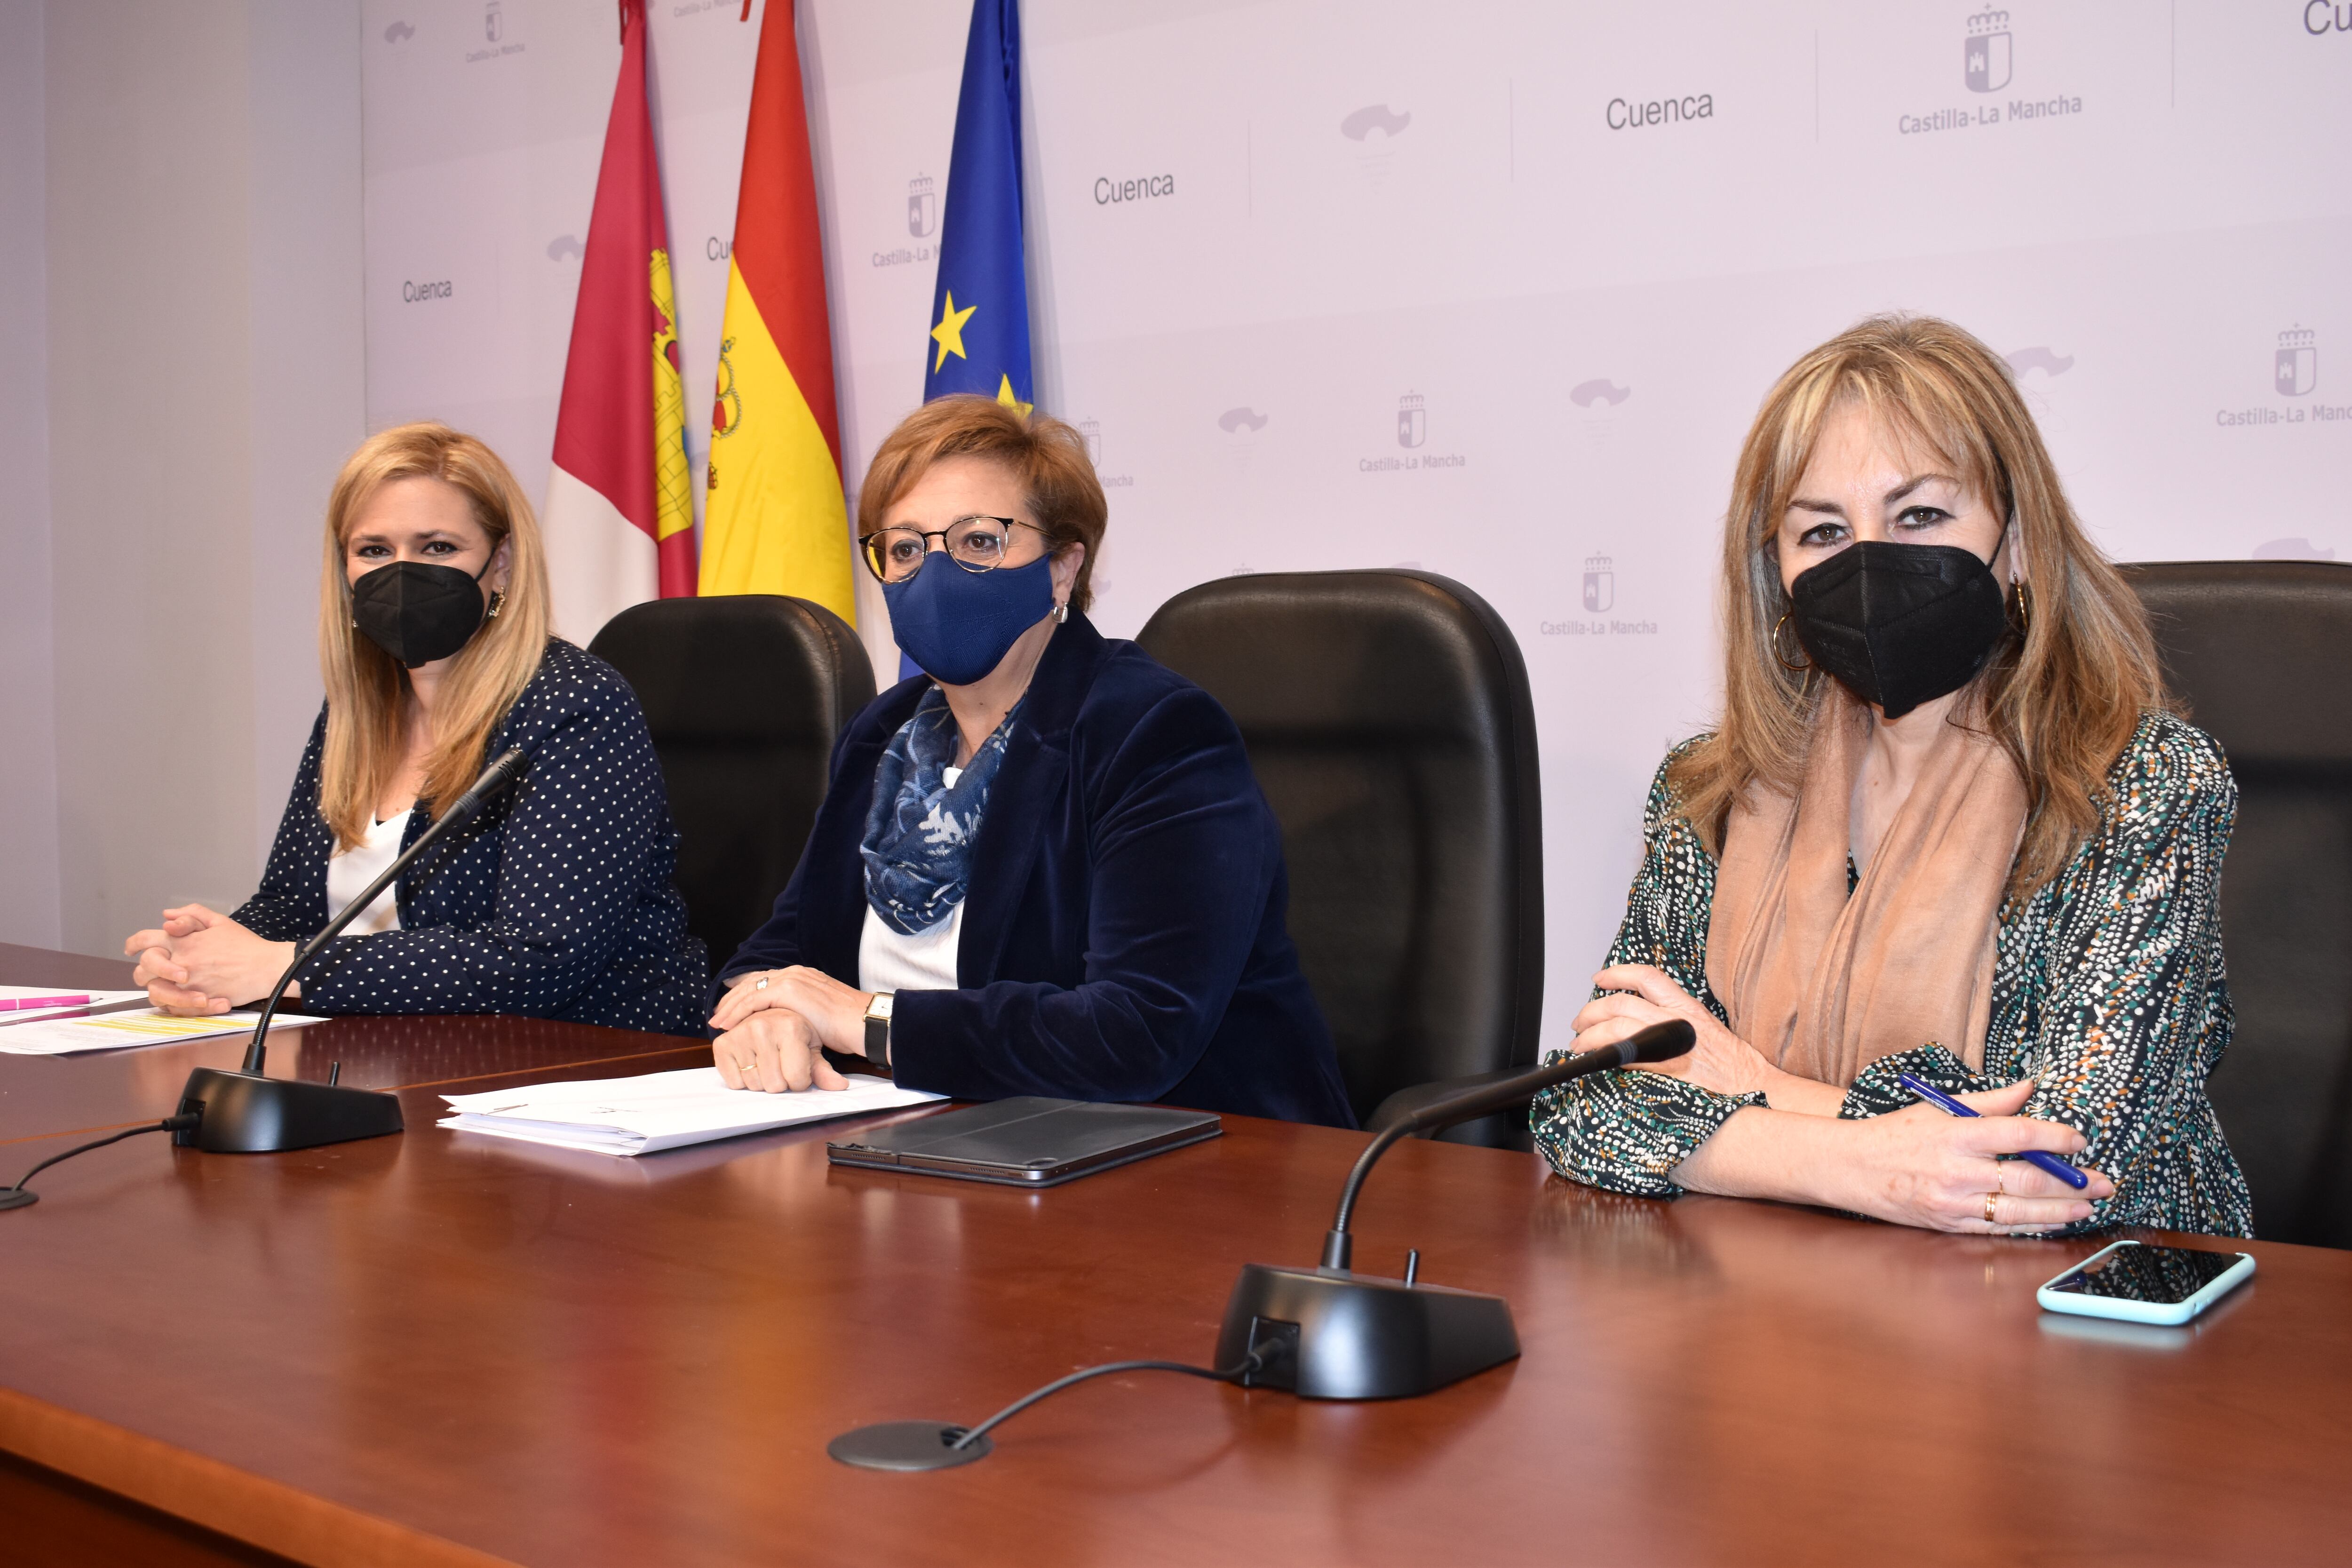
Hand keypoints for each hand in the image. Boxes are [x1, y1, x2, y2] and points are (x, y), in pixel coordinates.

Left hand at [123, 904, 292, 1014]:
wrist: (267, 968)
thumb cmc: (246, 946)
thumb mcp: (220, 921)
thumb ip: (191, 914)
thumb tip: (166, 916)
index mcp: (183, 941)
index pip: (145, 940)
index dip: (134, 943)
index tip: (131, 948)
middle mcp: (180, 962)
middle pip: (143, 969)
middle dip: (143, 970)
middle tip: (151, 972)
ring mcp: (187, 984)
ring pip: (154, 991)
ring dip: (157, 989)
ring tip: (169, 987)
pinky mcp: (196, 1002)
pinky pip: (172, 1008)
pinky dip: (173, 1005)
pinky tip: (182, 999)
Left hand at [710, 966, 872, 1057]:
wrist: (866, 1023)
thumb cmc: (848, 1027)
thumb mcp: (819, 1016)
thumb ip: (800, 1013)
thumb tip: (785, 1025)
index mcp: (802, 976)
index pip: (763, 981)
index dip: (743, 995)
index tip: (729, 1011)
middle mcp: (795, 972)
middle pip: (752, 982)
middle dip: (731, 999)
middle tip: (716, 1017)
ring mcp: (792, 979)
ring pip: (749, 990)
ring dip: (730, 1007)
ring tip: (717, 1023)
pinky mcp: (790, 991)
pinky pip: (754, 1000)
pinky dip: (738, 1012)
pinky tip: (728, 1024)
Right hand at [712, 1008, 852, 1093]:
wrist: (773, 1013)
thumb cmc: (796, 1028)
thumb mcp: (813, 1046)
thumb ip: (823, 1069)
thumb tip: (840, 1085)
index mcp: (790, 1028)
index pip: (797, 1080)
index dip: (801, 1081)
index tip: (800, 1069)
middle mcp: (763, 1028)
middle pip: (775, 1086)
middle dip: (781, 1081)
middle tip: (781, 1063)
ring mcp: (741, 1034)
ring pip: (754, 1086)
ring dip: (762, 1080)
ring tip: (766, 1060)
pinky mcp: (723, 1044)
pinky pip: (734, 1081)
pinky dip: (742, 1078)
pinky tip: (750, 1063)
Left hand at [1574, 964, 1841, 1113]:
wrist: (1758, 1094)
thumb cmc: (1734, 1069)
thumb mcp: (1707, 1032)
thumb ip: (1676, 1022)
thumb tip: (1640, 1020)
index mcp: (1689, 1010)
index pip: (1648, 978)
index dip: (1619, 973)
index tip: (1600, 978)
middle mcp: (1678, 1025)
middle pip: (1622, 1005)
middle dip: (1592, 1012)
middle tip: (1580, 1023)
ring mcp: (1670, 1050)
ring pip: (1618, 1031)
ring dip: (1591, 1037)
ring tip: (1580, 1046)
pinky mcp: (1665, 1074)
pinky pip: (1626, 1062)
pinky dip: (1605, 1061)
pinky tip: (1595, 1066)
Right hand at [1836, 1079, 2114, 1233]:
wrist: (1849, 1168)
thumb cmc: (1894, 1134)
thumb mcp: (1938, 1108)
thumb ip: (1988, 1101)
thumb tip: (2029, 1088)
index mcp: (1956, 1136)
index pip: (2017, 1134)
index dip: (2054, 1137)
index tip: (2079, 1139)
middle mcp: (1957, 1172)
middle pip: (2028, 1179)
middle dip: (2072, 1182)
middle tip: (2102, 1182)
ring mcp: (1954, 1203)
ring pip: (2019, 1211)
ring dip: (2060, 1210)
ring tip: (2087, 1206)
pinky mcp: (1949, 1225)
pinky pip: (1999, 1229)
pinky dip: (2030, 1225)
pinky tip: (2053, 1221)